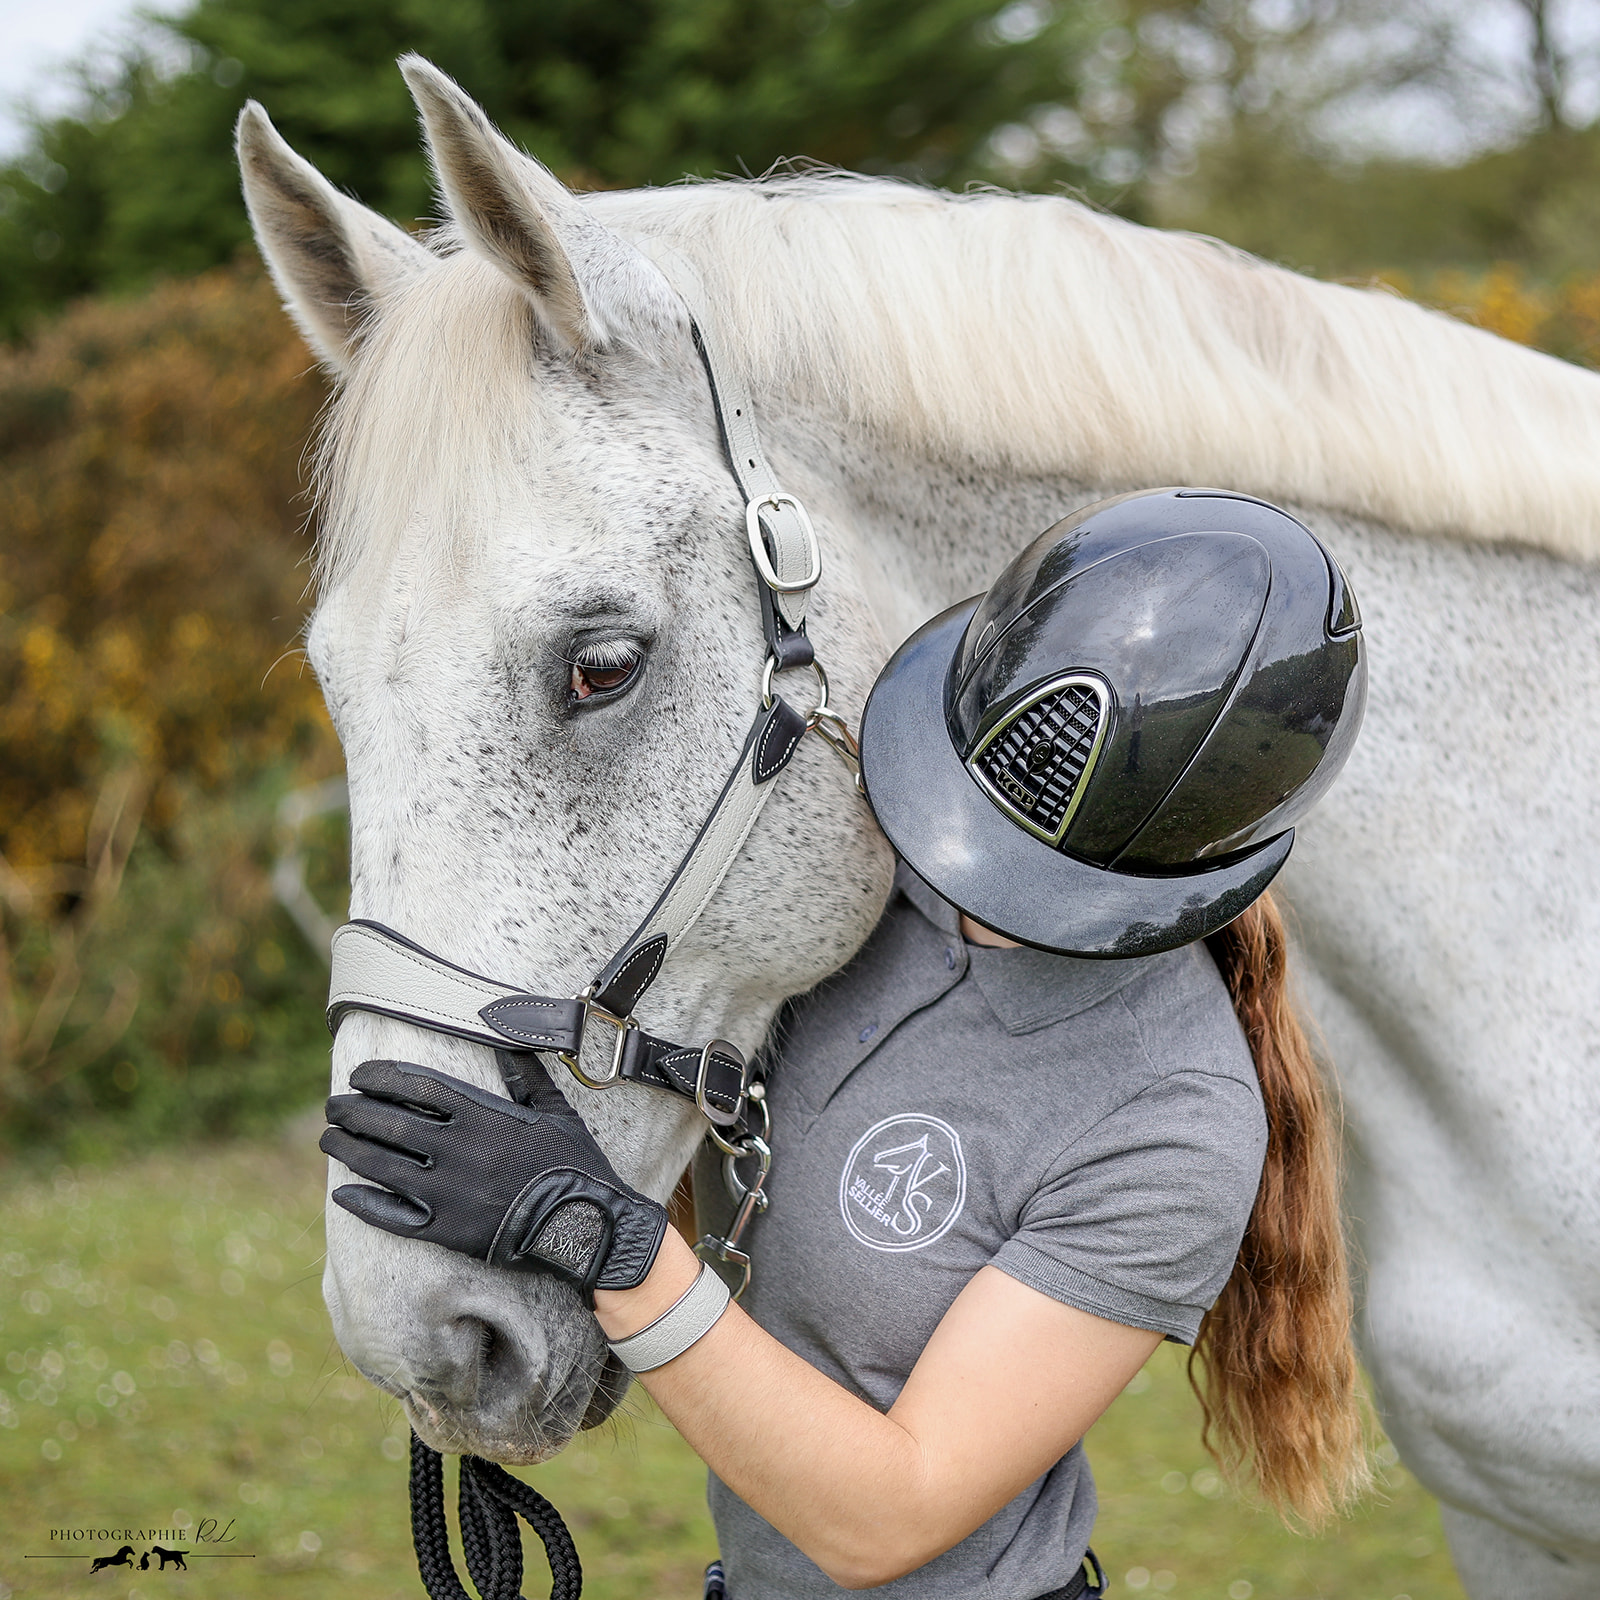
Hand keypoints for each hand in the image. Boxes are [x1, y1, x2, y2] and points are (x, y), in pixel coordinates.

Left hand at [320, 1059, 667, 1292]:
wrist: (587, 1224)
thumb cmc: (573, 1162)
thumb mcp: (554, 1109)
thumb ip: (524, 1074)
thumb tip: (505, 1039)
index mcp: (482, 1115)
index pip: (417, 1085)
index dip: (381, 1077)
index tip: (359, 1075)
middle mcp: (458, 1150)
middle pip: (390, 1123)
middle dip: (353, 1112)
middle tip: (333, 1106)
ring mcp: (449, 1192)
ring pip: (383, 1166)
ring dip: (349, 1151)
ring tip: (330, 1141)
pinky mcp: (447, 1231)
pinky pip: (393, 1216)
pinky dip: (365, 1204)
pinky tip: (344, 1193)